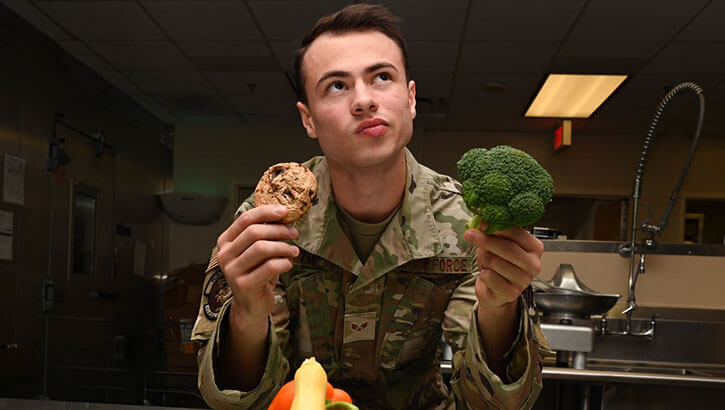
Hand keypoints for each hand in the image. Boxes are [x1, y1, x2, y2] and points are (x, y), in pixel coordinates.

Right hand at [216, 205, 298, 328]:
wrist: (251, 304)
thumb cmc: (256, 273)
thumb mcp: (256, 251)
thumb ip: (263, 234)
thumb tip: (282, 214)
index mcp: (225, 241)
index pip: (244, 219)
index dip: (265, 212)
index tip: (284, 211)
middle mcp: (225, 255)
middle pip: (254, 233)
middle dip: (278, 230)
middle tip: (293, 233)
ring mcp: (232, 271)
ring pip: (262, 249)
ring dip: (283, 247)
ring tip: (294, 251)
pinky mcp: (244, 285)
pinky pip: (270, 267)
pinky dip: (284, 262)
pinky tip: (288, 264)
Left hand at [464, 223, 543, 310]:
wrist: (496, 289)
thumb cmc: (498, 263)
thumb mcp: (496, 243)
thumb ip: (492, 231)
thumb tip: (481, 221)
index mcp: (534, 247)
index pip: (517, 232)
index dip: (497, 226)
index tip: (482, 223)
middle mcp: (534, 264)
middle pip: (508, 248)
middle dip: (486, 240)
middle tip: (470, 235)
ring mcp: (524, 280)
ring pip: (495, 262)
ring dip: (484, 261)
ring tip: (487, 263)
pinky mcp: (512, 292)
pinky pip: (489, 277)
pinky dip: (483, 274)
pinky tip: (488, 276)